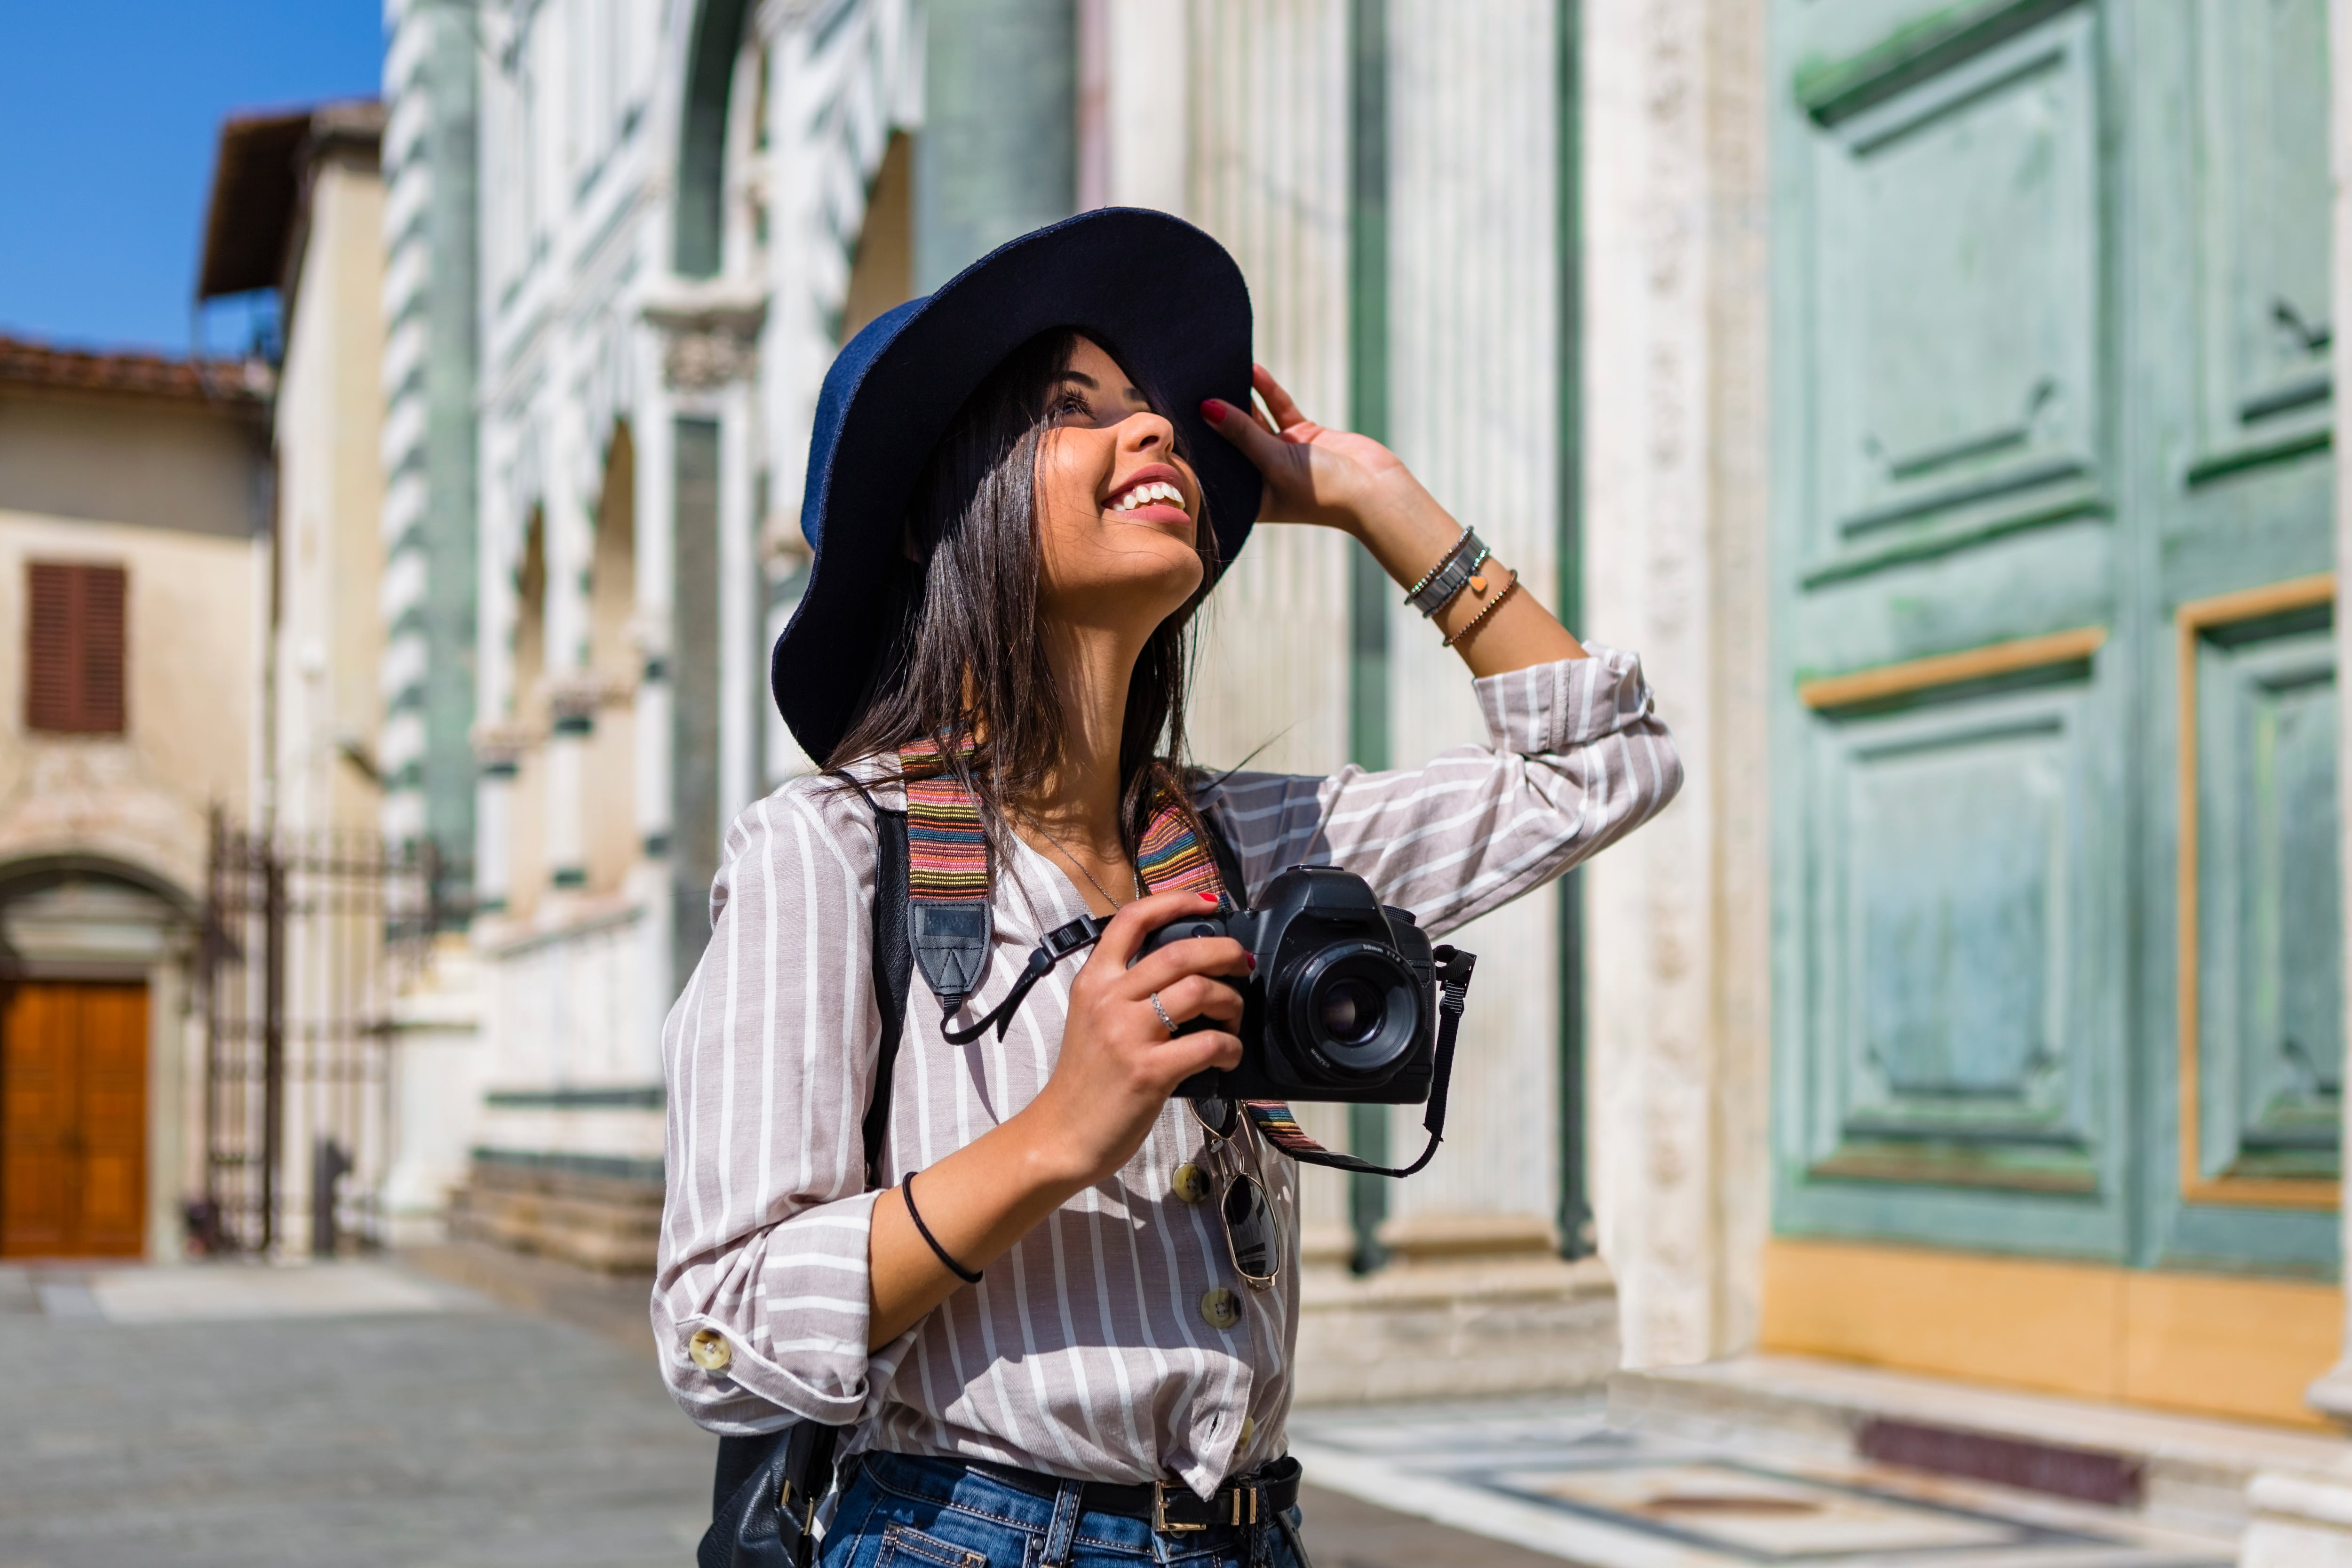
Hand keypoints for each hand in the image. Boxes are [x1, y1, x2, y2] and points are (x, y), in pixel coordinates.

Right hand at [1018, 888, 1249, 1188]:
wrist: (1061, 1136)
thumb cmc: (1085, 1081)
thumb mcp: (1093, 1020)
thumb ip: (1126, 992)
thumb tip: (1186, 975)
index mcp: (1094, 981)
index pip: (1131, 919)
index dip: (1175, 901)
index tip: (1208, 905)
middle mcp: (1108, 999)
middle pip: (1180, 952)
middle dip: (1223, 951)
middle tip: (1242, 964)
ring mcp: (1128, 1035)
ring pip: (1199, 991)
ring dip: (1232, 1001)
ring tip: (1234, 1018)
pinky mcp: (1148, 1072)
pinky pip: (1208, 1044)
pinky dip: (1231, 1047)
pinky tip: (1228, 1057)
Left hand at [1203, 364, 1440, 534]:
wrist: (1376, 490)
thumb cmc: (1324, 491)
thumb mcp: (1274, 461)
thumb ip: (1241, 433)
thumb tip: (1206, 407)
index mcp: (1249, 497)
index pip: (1214, 469)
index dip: (1196, 445)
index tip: (1172, 418)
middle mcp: (1261, 477)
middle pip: (1229, 440)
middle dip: (1213, 415)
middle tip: (1186, 386)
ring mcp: (1281, 455)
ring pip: (1253, 420)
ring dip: (1238, 397)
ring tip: (1214, 371)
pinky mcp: (1302, 436)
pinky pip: (1278, 409)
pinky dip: (1266, 391)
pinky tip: (1251, 370)